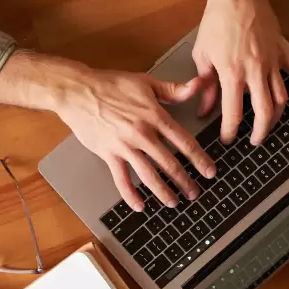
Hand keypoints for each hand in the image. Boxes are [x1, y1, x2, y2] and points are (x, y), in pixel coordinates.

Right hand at [0, 51, 215, 210]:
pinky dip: (131, 195)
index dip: (199, 159)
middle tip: (195, 193)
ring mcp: (125, 146)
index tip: (210, 171)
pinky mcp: (108, 154)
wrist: (78, 91)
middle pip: (169, 163)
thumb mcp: (146, 82)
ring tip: (174, 202)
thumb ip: (174, 90)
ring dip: (164, 192)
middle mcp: (142, 134)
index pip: (184, 142)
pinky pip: (121, 179)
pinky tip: (140, 206)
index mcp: (155, 116)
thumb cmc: (111, 84)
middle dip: (185, 181)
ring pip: (149, 175)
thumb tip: (198, 85)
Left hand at [193, 0, 288, 145]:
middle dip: (260, 132)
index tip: (228, 138)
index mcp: (232, 73)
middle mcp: (255, 70)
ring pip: (282, 97)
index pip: (233, 113)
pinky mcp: (283, 51)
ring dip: (277, 116)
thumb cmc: (217, 20)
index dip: (230, 131)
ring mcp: (272, 61)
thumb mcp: (203, 54)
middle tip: (254, 141)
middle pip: (264, 112)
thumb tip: (204, 107)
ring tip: (269, 124)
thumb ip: (205, 84)